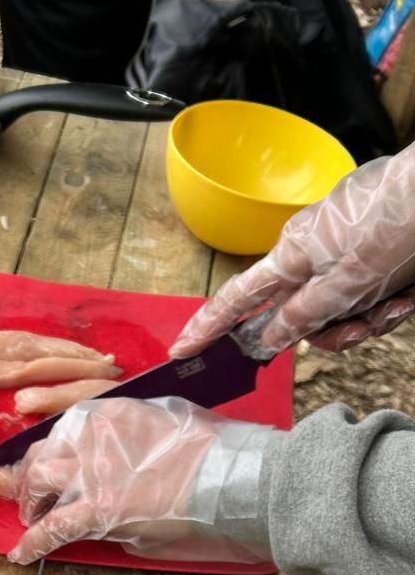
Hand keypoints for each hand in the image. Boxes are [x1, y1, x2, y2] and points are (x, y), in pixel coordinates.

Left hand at [6, 397, 275, 564]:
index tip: (48, 464)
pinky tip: (20, 556)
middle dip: (31, 478)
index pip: (62, 431)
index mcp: (105, 413)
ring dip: (29, 504)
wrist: (221, 475)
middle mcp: (88, 436)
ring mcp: (88, 473)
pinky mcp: (95, 510)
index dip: (51, 452)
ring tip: (29, 521)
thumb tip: (116, 454)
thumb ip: (129, 433)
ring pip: (37, 484)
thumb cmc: (205, 449)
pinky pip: (51, 527)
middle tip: (32, 497)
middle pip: (42, 454)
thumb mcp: (162, 419)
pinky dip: (32, 543)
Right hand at [171, 145, 414, 358]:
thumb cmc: (396, 225)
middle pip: (302, 314)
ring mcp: (342, 247)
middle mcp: (311, 250)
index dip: (209, 328)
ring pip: (338, 308)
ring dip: (368, 318)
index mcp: (291, 254)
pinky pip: (365, 292)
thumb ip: (302, 318)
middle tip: (362, 327)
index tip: (182, 349)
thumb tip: (266, 339)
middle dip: (334, 331)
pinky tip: (408, 291)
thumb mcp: (345, 286)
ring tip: (397, 302)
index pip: (237, 299)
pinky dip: (387, 300)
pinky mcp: (371, 246)